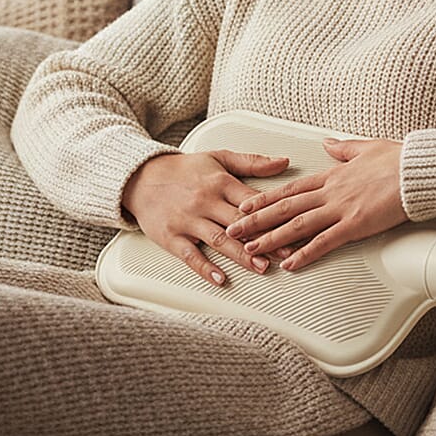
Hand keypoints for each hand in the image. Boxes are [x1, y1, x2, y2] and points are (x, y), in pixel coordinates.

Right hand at [121, 149, 288, 287]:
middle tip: (287, 253)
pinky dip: (204, 267)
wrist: (142, 176)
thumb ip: (253, 162)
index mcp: (220, 182)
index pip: (252, 201)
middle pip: (239, 223)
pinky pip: (189, 254)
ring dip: (241, 255)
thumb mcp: (219, 157)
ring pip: (218, 240)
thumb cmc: (185, 169)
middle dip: (264, 239)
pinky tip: (220, 278)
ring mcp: (188, 220)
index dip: (274, 214)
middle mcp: (205, 201)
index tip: (294, 225)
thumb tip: (284, 162)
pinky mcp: (171, 236)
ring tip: (262, 267)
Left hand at [224, 138, 407, 270]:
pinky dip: (305, 253)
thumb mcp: (364, 147)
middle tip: (234, 229)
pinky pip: (324, 242)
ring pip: (297, 225)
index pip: (290, 189)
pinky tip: (290, 263)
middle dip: (256, 219)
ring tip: (251, 248)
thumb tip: (327, 144)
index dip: (265, 198)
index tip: (246, 205)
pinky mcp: (355, 224)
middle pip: (284, 207)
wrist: (417, 170)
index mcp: (332, 175)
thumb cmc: (397, 160)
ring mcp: (340, 208)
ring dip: (271, 237)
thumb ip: (342, 149)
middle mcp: (330, 192)